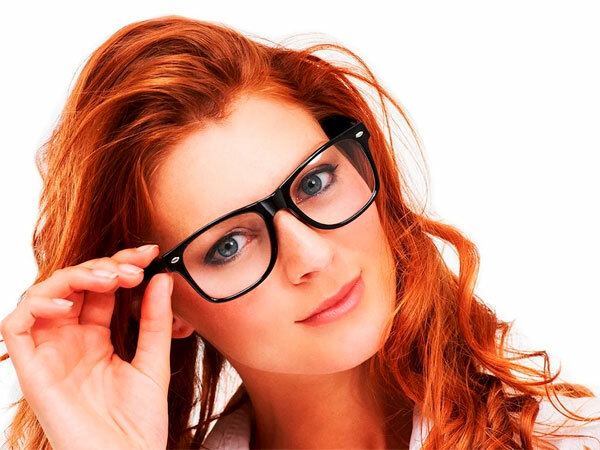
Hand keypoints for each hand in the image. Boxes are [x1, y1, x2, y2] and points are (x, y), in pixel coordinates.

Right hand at [1, 245, 172, 449]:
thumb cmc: (138, 423)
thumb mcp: (153, 362)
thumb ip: (156, 321)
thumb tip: (161, 277)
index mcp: (96, 338)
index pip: (99, 288)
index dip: (120, 264)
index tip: (150, 253)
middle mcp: (69, 341)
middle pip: (72, 285)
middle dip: (103, 266)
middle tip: (134, 267)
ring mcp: (50, 354)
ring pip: (43, 295)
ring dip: (74, 277)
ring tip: (109, 279)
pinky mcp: (32, 371)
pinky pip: (16, 326)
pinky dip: (38, 306)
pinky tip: (71, 306)